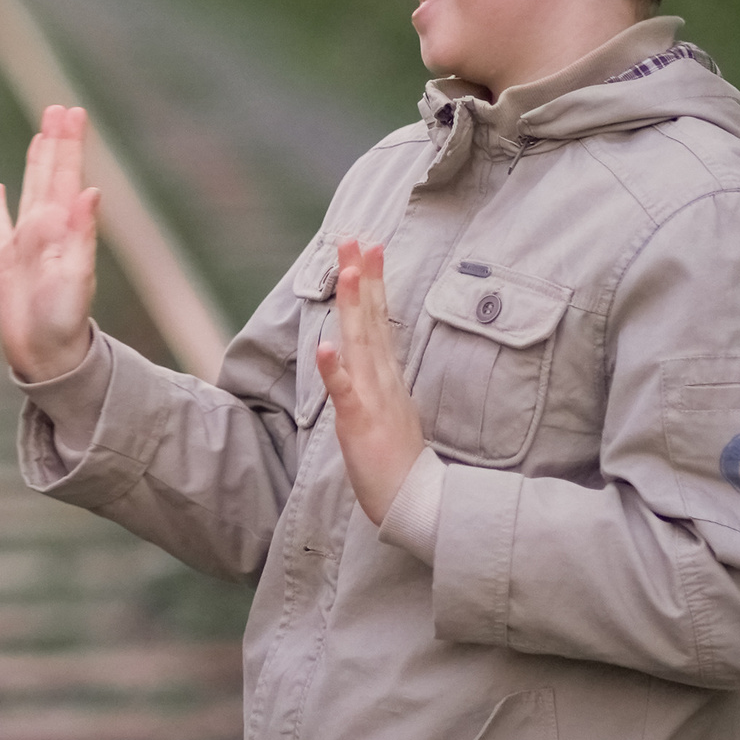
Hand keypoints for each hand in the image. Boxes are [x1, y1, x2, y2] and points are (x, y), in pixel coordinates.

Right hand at [0, 105, 99, 382]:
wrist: (47, 355)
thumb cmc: (63, 322)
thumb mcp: (76, 277)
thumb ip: (83, 233)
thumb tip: (92, 190)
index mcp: (60, 228)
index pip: (65, 174)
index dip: (68, 143)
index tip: (71, 110)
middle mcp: (45, 229)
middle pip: (50, 174)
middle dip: (54, 140)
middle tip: (59, 108)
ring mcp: (26, 242)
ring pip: (30, 190)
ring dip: (35, 162)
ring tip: (40, 135)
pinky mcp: (6, 259)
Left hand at [315, 239, 424, 524]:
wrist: (415, 502)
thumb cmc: (399, 460)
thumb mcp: (390, 410)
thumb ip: (380, 381)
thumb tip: (369, 356)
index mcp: (387, 375)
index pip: (379, 320)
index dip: (373, 283)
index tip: (368, 247)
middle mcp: (382, 379)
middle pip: (370, 320)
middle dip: (363, 278)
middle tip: (356, 238)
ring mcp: (372, 398)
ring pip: (360, 344)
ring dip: (354, 307)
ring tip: (348, 271)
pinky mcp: (360, 423)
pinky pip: (345, 393)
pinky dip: (335, 370)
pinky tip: (325, 347)